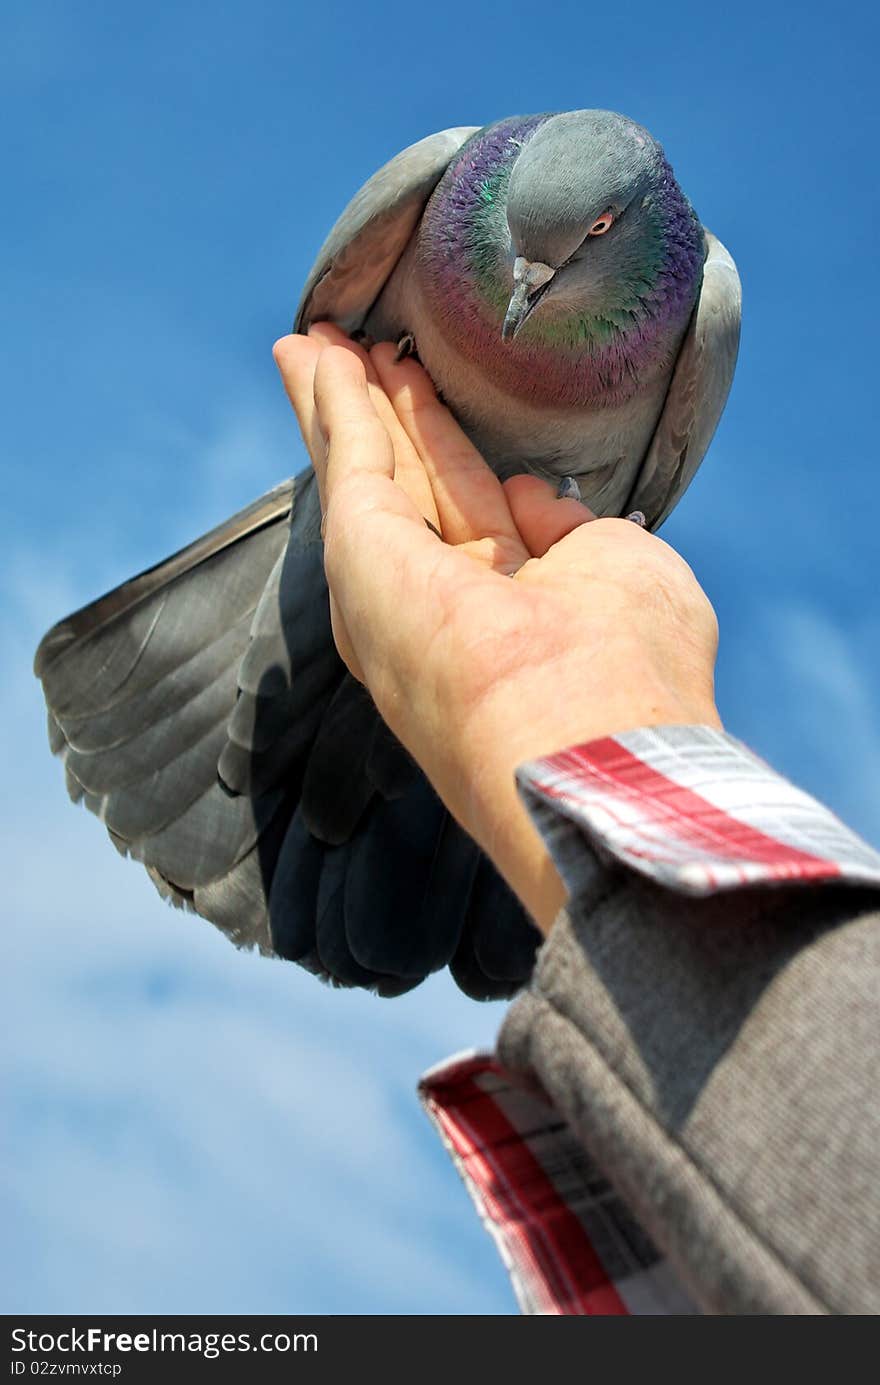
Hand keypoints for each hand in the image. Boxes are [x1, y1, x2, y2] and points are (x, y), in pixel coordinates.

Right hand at [273, 324, 720, 929]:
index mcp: (505, 617)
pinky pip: (347, 459)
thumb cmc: (626, 671)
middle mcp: (440, 605)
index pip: (466, 512)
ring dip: (344, 400)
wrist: (586, 738)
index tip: (428, 397)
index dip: (444, 449)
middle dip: (382, 417)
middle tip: (357, 352)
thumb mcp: (617, 572)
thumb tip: (532, 501)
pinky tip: (314, 354)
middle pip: (403, 485)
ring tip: (323, 340)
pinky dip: (330, 403)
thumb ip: (570, 536)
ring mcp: (394, 583)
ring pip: (364, 469)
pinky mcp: (362, 555)